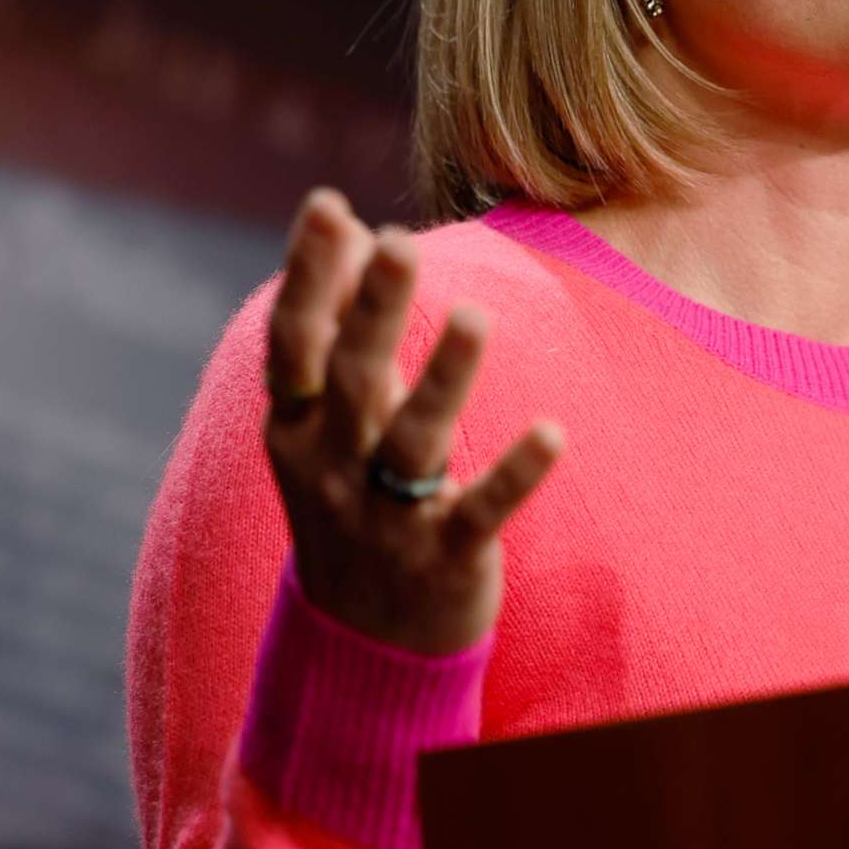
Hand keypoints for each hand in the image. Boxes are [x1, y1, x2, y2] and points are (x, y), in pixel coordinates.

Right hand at [261, 188, 563, 654]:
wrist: (363, 645)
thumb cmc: (349, 500)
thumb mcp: (323, 424)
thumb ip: (335, 332)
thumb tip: (348, 226)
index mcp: (296, 429)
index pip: (296, 340)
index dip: (309, 274)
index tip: (328, 204)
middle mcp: (330, 468)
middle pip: (352, 377)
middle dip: (371, 309)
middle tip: (399, 242)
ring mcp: (384, 516)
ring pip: (413, 439)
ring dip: (444, 378)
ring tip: (474, 316)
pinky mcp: (444, 558)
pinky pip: (479, 511)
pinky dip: (515, 474)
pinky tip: (553, 432)